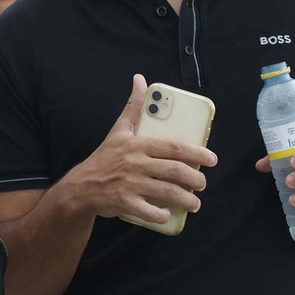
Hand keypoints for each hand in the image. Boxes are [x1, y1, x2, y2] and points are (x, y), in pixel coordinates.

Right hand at [62, 75, 214, 224]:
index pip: (173, 146)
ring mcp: (130, 184)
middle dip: (195, 179)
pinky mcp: (125, 203)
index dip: (197, 152)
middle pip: (174, 170)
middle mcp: (135, 163)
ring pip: (167, 192)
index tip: (212, 158)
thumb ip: (133, 106)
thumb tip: (140, 79)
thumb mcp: (119, 130)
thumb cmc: (105, 157)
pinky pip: (151, 211)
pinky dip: (163, 214)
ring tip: (195, 203)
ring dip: (186, 199)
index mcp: (137, 144)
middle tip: (202, 183)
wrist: (81, 186)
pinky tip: (169, 213)